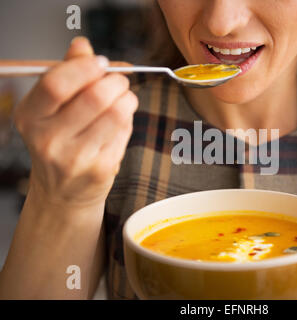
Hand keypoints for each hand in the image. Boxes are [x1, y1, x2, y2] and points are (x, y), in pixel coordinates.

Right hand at [13, 37, 137, 207]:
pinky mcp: (100, 170)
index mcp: (30, 117)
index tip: (101, 63)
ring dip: (127, 99)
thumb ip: (67, 73)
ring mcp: (75, 158)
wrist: (63, 193)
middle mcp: (47, 139)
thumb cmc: (60, 143)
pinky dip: (128, 121)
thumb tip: (82, 45)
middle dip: (116, 82)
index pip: (57, 83)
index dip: (85, 68)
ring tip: (124, 99)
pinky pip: (125, 132)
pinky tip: (120, 124)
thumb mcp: (52, 108)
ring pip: (116, 114)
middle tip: (120, 81)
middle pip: (94, 97)